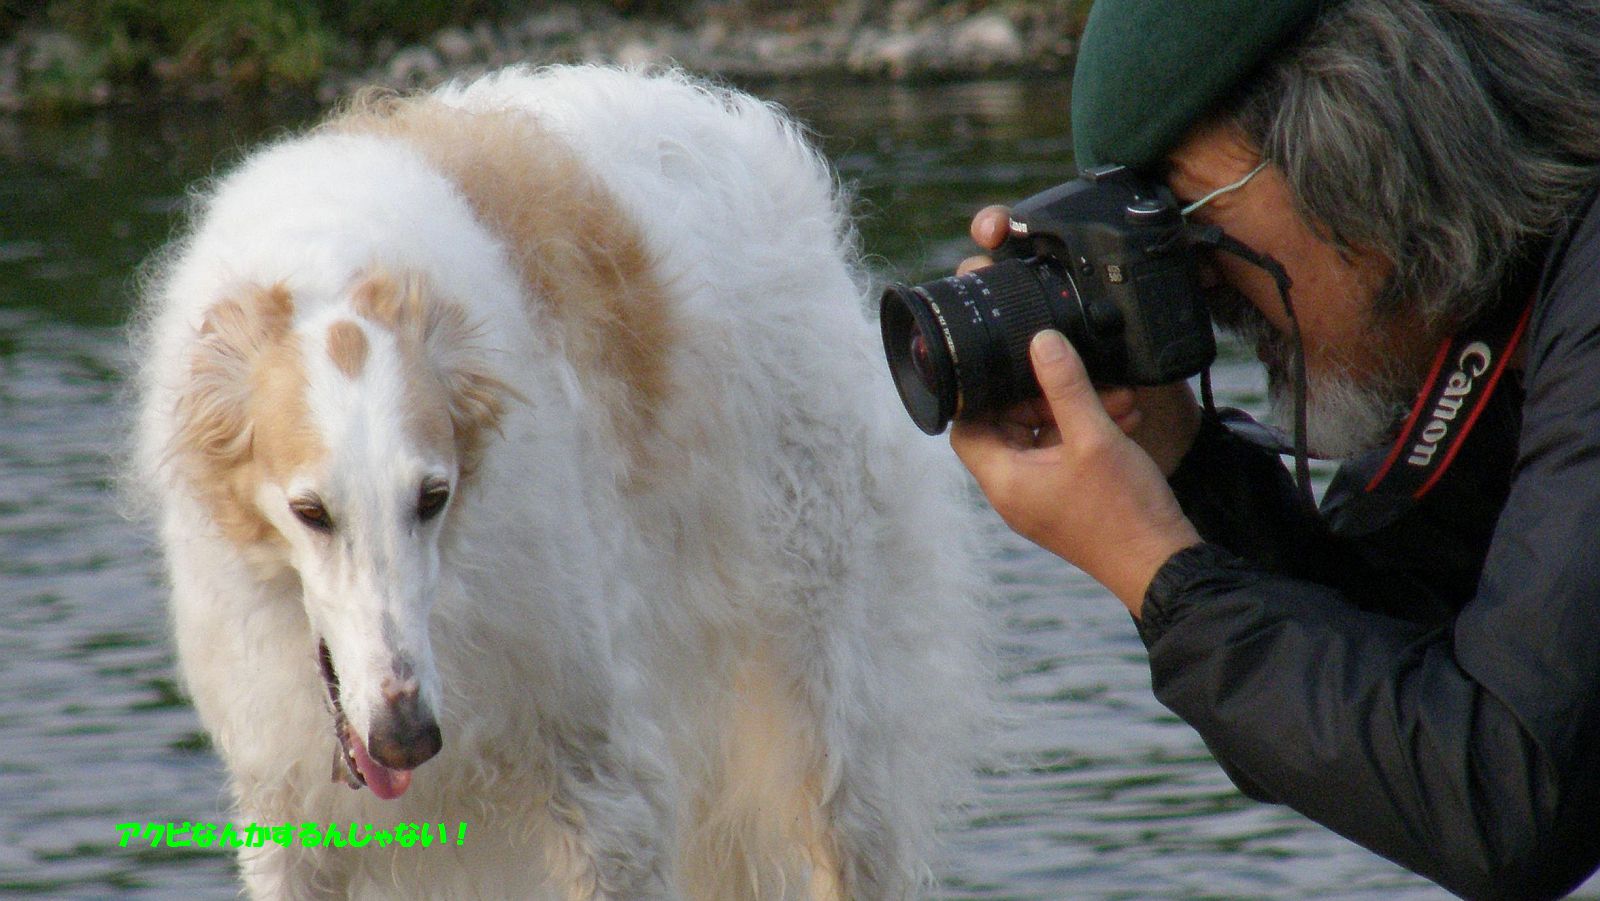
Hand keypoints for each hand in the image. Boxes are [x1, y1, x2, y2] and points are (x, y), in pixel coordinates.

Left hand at [950, 331, 1201, 615]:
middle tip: (1080, 380)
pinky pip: (1064, 457)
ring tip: (1118, 397)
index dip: (983, 397)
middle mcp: (1014, 493)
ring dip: (1075, 413)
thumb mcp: (1094, 437)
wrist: (1163, 565)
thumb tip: (1042, 342)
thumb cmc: (1124, 511)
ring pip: (1043, 440)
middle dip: (1044, 398)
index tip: (1015, 372)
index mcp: (1005, 481)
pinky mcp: (1067, 503)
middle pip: (1006, 429)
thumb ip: (1066, 386)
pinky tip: (1125, 417)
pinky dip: (1087, 435)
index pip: (965, 429)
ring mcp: (1040, 500)